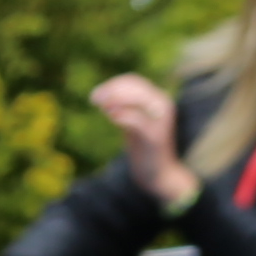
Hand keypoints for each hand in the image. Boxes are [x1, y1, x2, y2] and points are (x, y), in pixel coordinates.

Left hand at [93, 73, 191, 205]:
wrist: (159, 174)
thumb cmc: (144, 148)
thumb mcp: (133, 123)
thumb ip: (123, 108)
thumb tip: (102, 96)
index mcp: (159, 99)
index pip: (133, 81)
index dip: (112, 84)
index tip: (96, 94)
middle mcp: (163, 105)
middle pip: (134, 86)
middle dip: (111, 90)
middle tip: (93, 99)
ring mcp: (160, 120)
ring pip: (136, 98)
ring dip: (114, 99)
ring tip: (99, 106)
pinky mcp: (155, 136)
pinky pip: (136, 119)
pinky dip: (121, 115)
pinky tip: (110, 117)